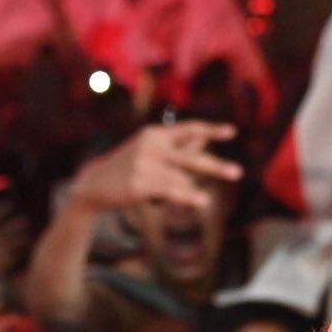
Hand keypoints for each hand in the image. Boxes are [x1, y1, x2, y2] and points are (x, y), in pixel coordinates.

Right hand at [70, 121, 241, 214]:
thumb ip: (177, 147)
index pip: (188, 129)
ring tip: (208, 202)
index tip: (232, 132)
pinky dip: (188, 197)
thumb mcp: (151, 153)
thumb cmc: (127, 168)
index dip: (211, 130)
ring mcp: (144, 164)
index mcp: (154, 134)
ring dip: (193, 191)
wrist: (94, 185)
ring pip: (180, 179)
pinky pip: (170, 191)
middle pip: (190, 157)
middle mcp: (150, 146)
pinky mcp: (139, 184)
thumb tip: (204, 139)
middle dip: (215, 166)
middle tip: (238, 173)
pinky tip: (203, 202)